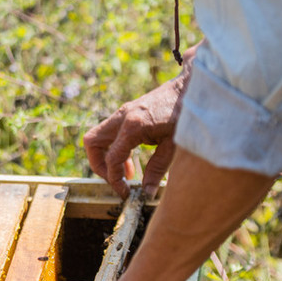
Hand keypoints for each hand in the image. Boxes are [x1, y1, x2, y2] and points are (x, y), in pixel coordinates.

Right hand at [84, 53, 194, 197]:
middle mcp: (122, 118)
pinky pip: (110, 134)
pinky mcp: (127, 113)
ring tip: (127, 174)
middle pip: (92, 143)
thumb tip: (146, 191)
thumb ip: (158, 169)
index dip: (115, 180)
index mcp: (133, 126)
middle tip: (117, 180)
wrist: (189, 87)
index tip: (125, 193)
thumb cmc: (185, 114)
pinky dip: (114, 149)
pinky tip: (131, 161)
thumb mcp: (174, 145)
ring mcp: (122, 113)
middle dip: (99, 166)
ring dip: (106, 158)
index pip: (112, 158)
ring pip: (97, 137)